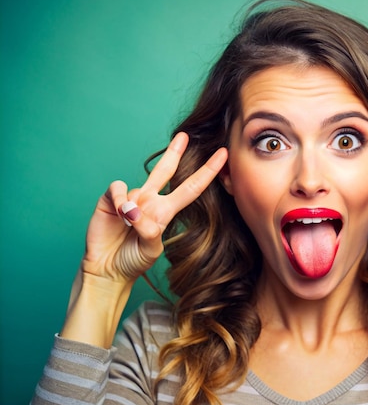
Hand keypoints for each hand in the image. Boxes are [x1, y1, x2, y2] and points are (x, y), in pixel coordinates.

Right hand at [82, 132, 227, 284]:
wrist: (107, 270)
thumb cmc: (133, 260)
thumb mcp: (151, 249)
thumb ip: (149, 231)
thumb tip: (136, 211)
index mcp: (166, 212)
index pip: (192, 188)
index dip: (207, 172)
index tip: (222, 155)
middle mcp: (150, 201)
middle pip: (166, 170)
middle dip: (175, 151)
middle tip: (184, 135)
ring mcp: (131, 198)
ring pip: (139, 184)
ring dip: (134, 205)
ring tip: (129, 223)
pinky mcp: (111, 200)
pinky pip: (118, 188)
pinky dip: (121, 200)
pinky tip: (119, 214)